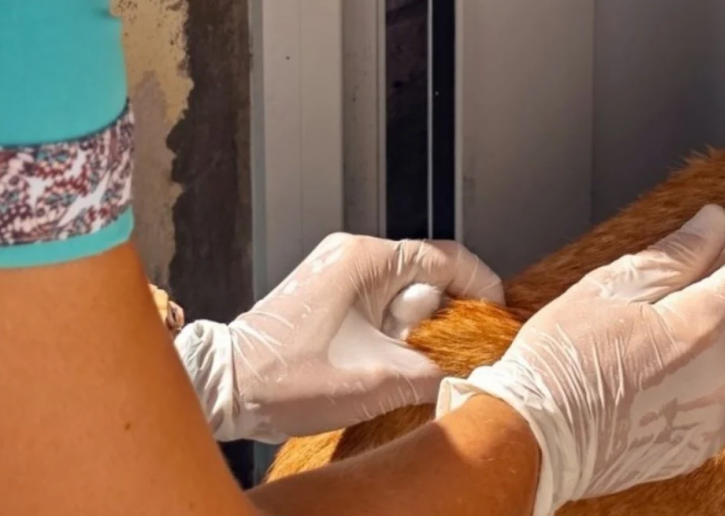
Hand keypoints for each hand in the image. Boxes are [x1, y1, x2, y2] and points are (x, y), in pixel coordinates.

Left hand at [177, 233, 502, 442]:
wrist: (228, 386)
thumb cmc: (288, 377)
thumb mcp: (377, 380)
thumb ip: (434, 369)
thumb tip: (466, 369)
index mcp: (365, 259)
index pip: (445, 257)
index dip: (480, 287)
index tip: (496, 316)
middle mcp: (349, 254)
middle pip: (423, 277)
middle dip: (434, 320)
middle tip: (425, 355)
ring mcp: (334, 271)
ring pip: (399, 295)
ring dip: (408, 332)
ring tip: (389, 364)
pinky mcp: (325, 292)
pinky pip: (375, 304)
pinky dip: (387, 332)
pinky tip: (374, 361)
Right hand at [435, 204, 724, 514]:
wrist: (535, 440)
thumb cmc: (558, 365)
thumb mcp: (606, 290)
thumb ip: (672, 255)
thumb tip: (712, 225)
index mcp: (699, 327)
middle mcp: (721, 373)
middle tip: (719, 250)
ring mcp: (715, 414)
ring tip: (683, 312)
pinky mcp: (701, 443)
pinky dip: (714, 371)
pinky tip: (676, 363)